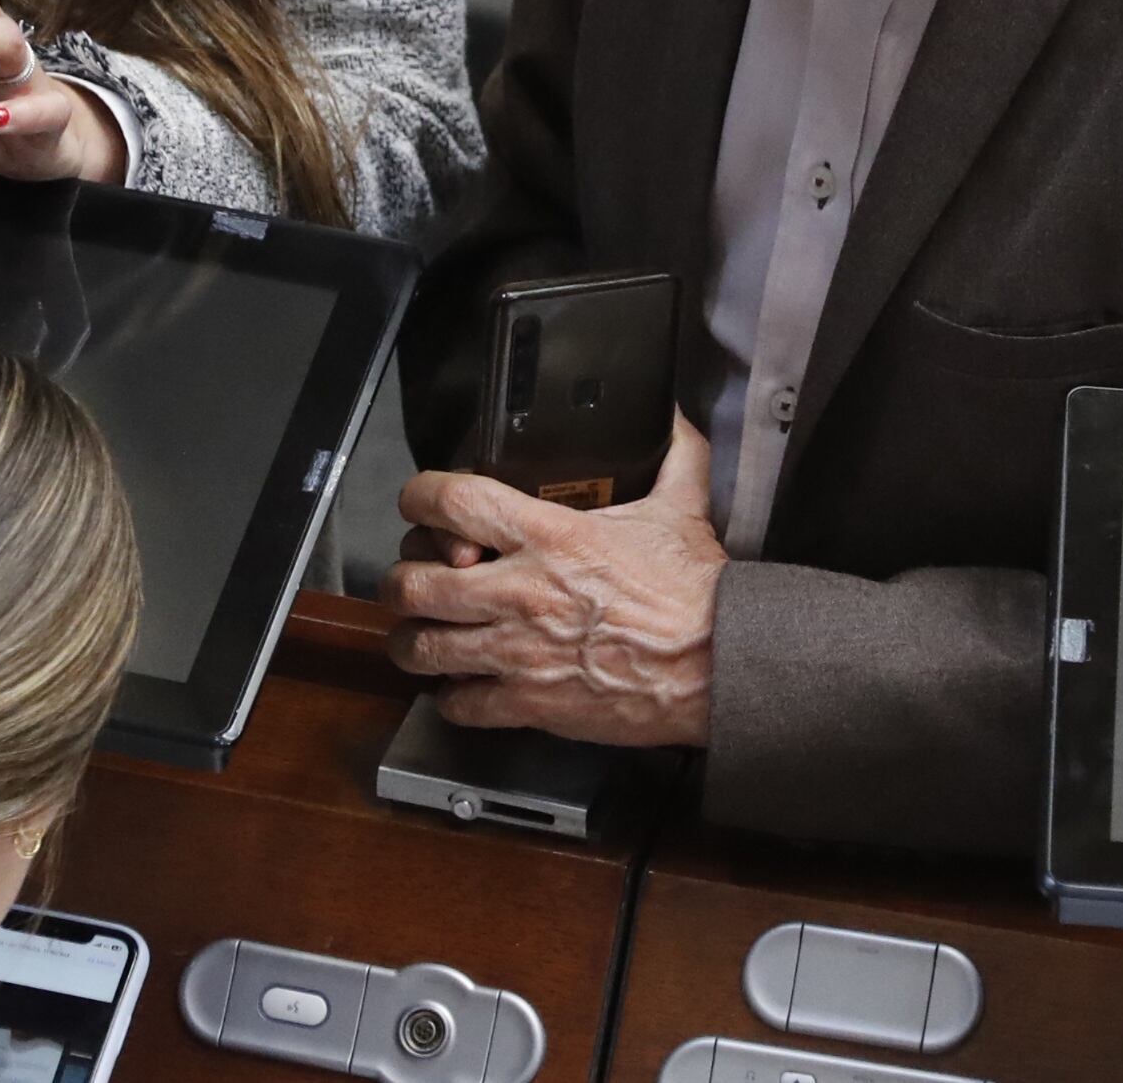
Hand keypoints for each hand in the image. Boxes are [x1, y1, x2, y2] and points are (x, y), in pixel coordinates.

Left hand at [379, 413, 724, 748]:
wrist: (721, 665)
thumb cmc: (697, 594)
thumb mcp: (681, 507)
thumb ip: (671, 456)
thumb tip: (673, 420)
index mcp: (549, 535)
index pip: (451, 502)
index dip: (418, 498)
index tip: (419, 504)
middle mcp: (521, 591)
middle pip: (414, 582)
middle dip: (402, 579)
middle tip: (412, 580)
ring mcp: (519, 652)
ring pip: (422, 647)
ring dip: (413, 640)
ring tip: (421, 635)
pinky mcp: (531, 704)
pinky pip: (460, 704)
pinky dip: (451, 697)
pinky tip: (463, 686)